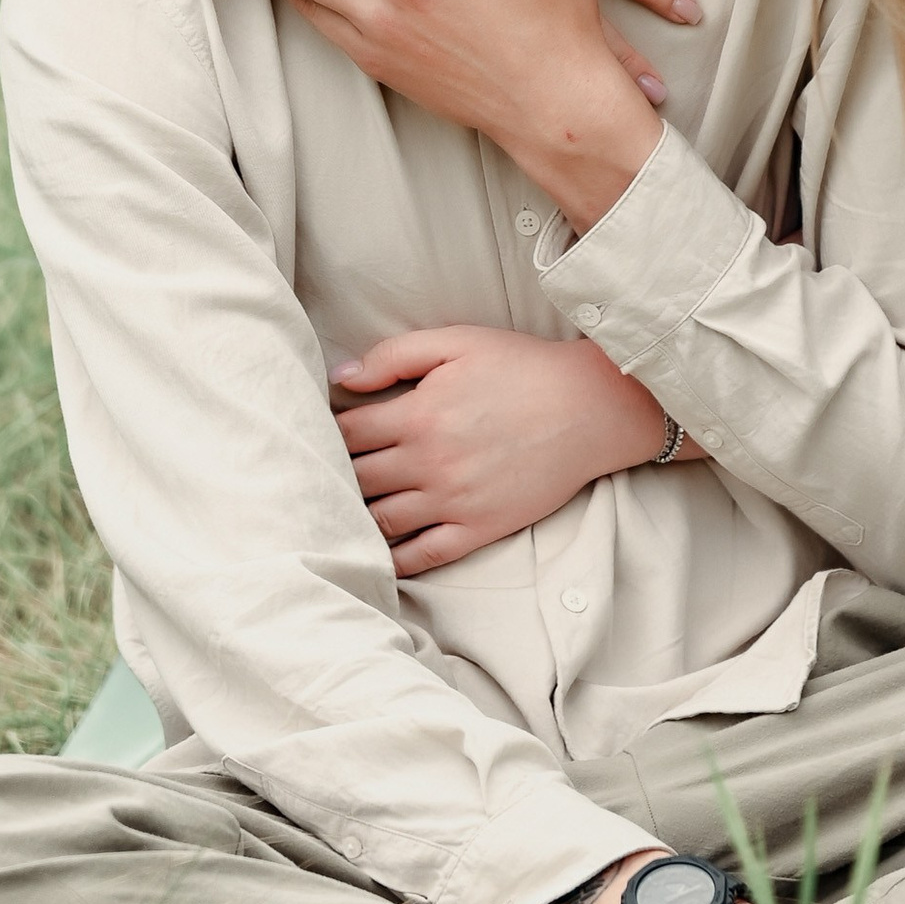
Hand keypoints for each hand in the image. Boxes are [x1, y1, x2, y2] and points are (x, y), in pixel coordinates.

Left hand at [330, 325, 682, 572]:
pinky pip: (423, 556)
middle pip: (356, 479)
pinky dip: (393, 560)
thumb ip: (394, 356)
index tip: (317, 432)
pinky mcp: (478, 529)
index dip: (325, 432)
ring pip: (380, 521)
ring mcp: (453, 501)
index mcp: (418, 415)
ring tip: (343, 508)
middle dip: (334, 475)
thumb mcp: (455, 343)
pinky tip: (378, 553)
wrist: (587, 408)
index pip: (347, 433)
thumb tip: (342, 378)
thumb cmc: (520, 368)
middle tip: (321, 473)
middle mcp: (429, 463)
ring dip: (356, 515)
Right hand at [453, 0, 703, 108]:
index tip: (690, 12)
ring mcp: (447, 18)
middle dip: (619, 62)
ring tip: (604, 126)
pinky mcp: (400, 41)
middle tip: (661, 95)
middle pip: (570, 26)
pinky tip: (510, 119)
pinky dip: (488, 99)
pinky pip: (465, 73)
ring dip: (562, 97)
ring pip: (519, 66)